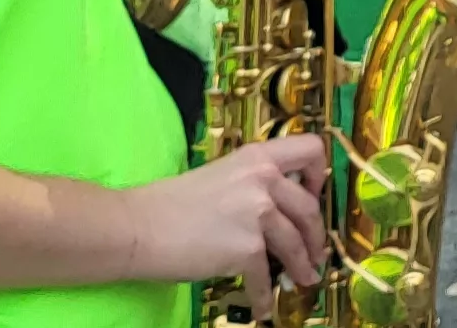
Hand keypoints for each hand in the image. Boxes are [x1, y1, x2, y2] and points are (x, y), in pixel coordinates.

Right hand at [117, 135, 332, 293]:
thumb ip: (252, 183)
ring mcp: (258, 214)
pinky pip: (265, 277)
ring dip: (303, 266)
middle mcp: (264, 180)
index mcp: (257, 157)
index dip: (318, 175)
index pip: (311, 150)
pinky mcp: (247, 248)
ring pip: (297, 244)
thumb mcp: (221, 175)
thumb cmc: (170, 202)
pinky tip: (262, 306)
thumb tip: (276, 205)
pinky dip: (264, 296)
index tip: (312, 194)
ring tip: (304, 278)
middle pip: (310, 208)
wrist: (138, 227)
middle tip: (314, 250)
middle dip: (316, 235)